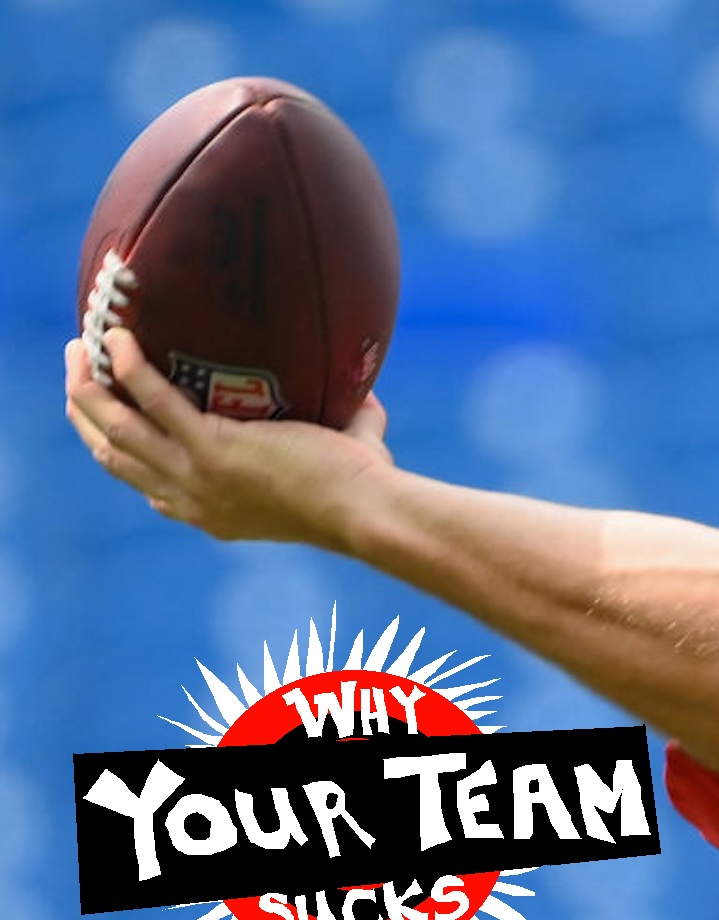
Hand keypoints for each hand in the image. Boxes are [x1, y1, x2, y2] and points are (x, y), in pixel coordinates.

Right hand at [64, 328, 392, 548]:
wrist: (366, 510)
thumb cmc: (365, 488)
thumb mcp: (336, 465)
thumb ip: (348, 432)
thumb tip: (367, 398)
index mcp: (212, 511)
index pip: (148, 484)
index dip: (119, 450)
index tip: (112, 419)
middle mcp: (193, 499)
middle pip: (113, 456)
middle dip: (88, 412)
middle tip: (80, 372)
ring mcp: (197, 475)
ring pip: (116, 430)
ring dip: (89, 387)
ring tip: (81, 348)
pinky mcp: (212, 449)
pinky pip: (153, 399)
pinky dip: (130, 367)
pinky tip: (119, 338)